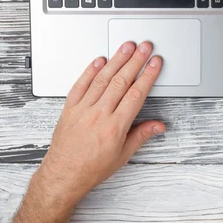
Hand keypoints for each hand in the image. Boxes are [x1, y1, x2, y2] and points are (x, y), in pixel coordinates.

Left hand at [14, 42, 163, 222]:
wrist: (63, 176)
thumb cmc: (91, 168)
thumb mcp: (122, 156)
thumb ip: (141, 136)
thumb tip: (159, 126)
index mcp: (115, 127)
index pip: (136, 94)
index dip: (148, 75)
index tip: (155, 63)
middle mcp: (99, 115)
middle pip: (121, 81)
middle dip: (135, 61)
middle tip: (144, 47)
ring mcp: (83, 109)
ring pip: (102, 78)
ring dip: (116, 60)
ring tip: (126, 47)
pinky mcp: (70, 108)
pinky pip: (80, 85)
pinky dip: (90, 71)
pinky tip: (99, 60)